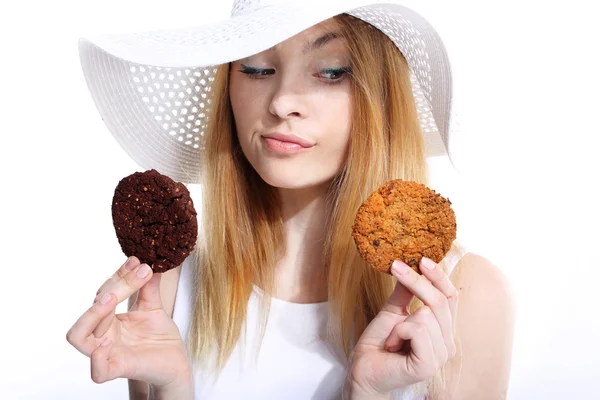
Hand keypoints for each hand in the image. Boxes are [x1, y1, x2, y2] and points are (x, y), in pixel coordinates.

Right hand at [66, 257, 192, 395]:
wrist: (176, 362)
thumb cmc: (160, 337)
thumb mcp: (153, 307)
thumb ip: (148, 287)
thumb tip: (150, 261)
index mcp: (109, 320)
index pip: (103, 294)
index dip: (117, 276)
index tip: (136, 261)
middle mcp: (102, 335)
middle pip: (92, 309)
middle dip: (113, 289)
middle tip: (136, 273)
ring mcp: (107, 353)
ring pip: (79, 336)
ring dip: (93, 315)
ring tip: (110, 300)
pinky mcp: (118, 370)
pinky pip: (98, 370)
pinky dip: (97, 357)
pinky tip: (108, 340)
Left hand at [345, 257, 458, 397]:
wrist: (363, 369)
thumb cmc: (379, 343)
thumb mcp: (393, 311)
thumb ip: (406, 292)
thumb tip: (412, 264)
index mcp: (443, 329)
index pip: (451, 296)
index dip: (439, 276)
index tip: (421, 259)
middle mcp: (448, 342)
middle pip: (440, 300)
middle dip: (416, 281)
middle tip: (395, 267)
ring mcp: (441, 355)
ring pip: (427, 315)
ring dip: (400, 321)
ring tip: (392, 336)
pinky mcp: (429, 364)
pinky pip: (417, 330)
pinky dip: (398, 332)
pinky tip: (393, 345)